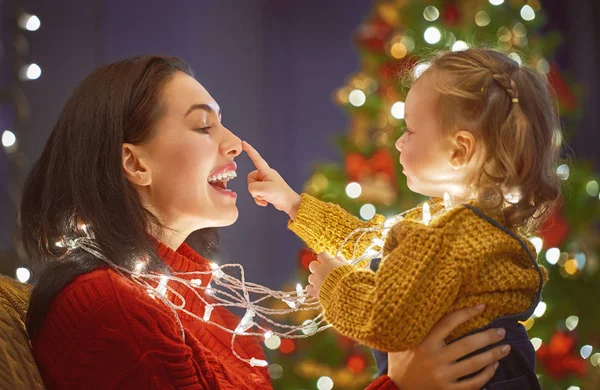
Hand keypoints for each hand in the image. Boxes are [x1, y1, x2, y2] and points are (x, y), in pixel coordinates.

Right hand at [242, 141, 301, 218]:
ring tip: (266, 197)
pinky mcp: (266, 189)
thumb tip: (252, 189)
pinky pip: (256, 193)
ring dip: (257, 195)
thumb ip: (253, 187)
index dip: (249, 150)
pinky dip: (259, 199)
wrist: (289, 203)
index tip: (243, 143)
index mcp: (266, 171)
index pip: (256, 158)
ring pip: (252, 187)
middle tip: (263, 192)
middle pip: (250, 178)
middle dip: (254, 188)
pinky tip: (266, 202)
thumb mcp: (265, 190)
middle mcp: (265, 175)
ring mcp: (265, 182)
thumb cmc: (280, 194)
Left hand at [306, 252, 347, 296]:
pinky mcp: (315, 292)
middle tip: (324, 271)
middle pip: (312, 265)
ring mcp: (316, 281)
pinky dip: (312, 288)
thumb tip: (337, 258)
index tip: (328, 260)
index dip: (324, 258)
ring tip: (323, 282)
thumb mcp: (348, 267)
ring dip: (316, 278)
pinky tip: (318, 289)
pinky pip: (309, 288)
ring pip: (311, 277)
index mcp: (328, 263)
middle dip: (317, 267)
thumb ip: (341, 261)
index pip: (321, 255)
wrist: (347, 294)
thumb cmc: (349, 279)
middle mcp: (320, 271)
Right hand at [387, 305, 509, 389]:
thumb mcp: (401, 341)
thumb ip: (414, 326)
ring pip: (474, 365)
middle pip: (467, 345)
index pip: (448, 323)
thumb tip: (426, 304)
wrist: (395, 389)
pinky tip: (493, 366)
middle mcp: (434, 359)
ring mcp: (442, 376)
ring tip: (505, 348)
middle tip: (502, 331)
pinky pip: (472, 383)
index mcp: (423, 343)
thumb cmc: (399, 360)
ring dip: (493, 355)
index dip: (466, 313)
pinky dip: (486, 375)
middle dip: (488, 337)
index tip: (482, 307)